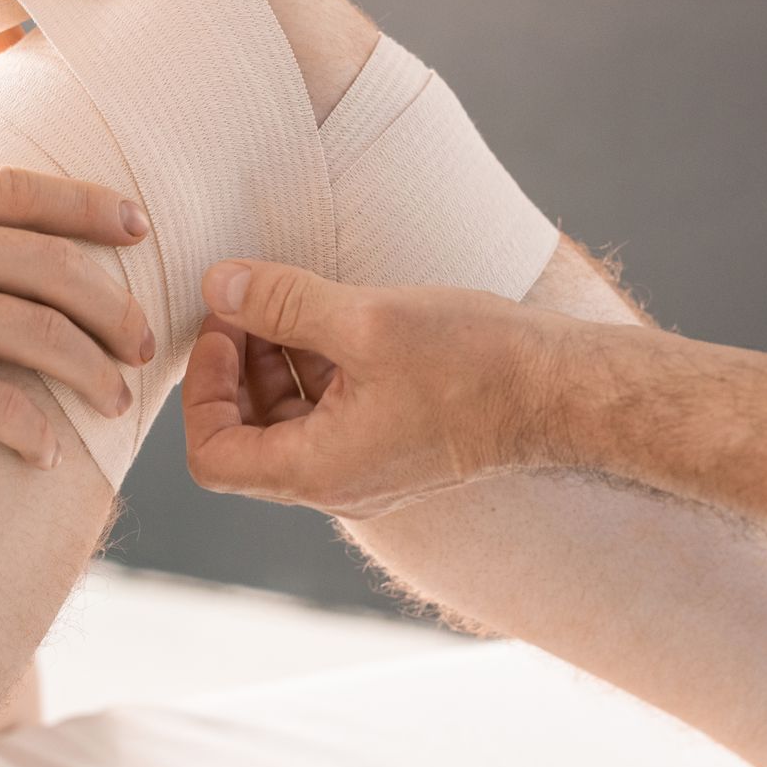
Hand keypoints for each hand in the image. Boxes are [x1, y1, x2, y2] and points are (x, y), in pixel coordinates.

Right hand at [0, 123, 154, 465]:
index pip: (19, 191)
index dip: (89, 208)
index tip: (137, 226)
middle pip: (50, 264)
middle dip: (110, 302)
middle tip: (142, 335)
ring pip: (38, 333)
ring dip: (89, 371)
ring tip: (114, 401)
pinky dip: (33, 431)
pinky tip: (48, 453)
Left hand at [179, 259, 605, 518]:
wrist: (565, 391)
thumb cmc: (475, 363)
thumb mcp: (366, 321)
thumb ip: (282, 304)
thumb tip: (217, 284)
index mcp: (318, 471)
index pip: (211, 457)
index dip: (200, 389)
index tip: (224, 326)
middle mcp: (335, 482)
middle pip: (245, 435)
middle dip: (235, 365)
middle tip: (248, 300)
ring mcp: (365, 466)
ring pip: (286, 418)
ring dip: (274, 358)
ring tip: (290, 299)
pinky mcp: (392, 442)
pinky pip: (328, 410)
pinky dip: (315, 364)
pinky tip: (333, 314)